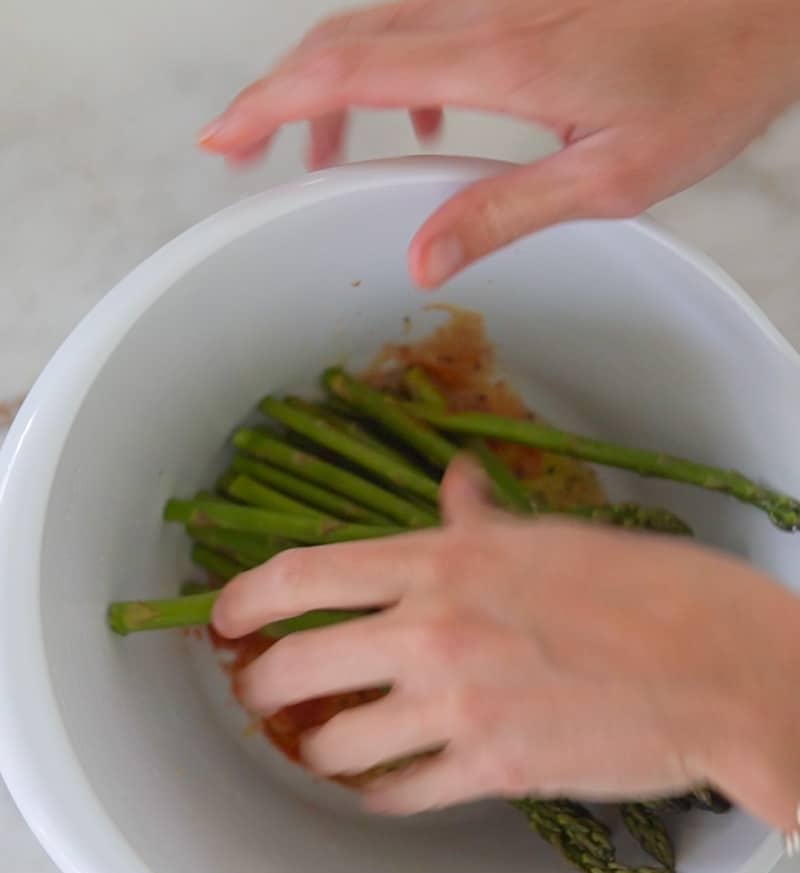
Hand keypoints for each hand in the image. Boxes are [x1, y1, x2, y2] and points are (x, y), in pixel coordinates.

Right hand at [197, 0, 799, 285]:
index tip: (223, 138)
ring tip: (319, 153)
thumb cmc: (709, 80)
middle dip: (278, 94)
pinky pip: (427, 21)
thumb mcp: (611, 175)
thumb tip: (423, 258)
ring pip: (379, 26)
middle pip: (345, 38)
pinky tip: (418, 119)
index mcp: (497, 60)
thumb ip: (507, 211)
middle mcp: (484, 13)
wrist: (768, 4)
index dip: (271, 103)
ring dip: (332, 85)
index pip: (348, 70)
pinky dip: (396, 69)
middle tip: (241, 148)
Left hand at [212, 460, 799, 831]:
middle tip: (260, 698)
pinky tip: (382, 788)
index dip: (244, 601)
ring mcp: (457, 704)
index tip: (224, 621)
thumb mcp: (552, 538)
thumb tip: (452, 488)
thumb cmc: (647, 589)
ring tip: (321, 749)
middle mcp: (432, 628)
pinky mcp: (490, 769)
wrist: (718, 668)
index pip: (306, 574)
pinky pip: (396, 794)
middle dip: (260, 688)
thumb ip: (479, 522)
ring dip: (316, 751)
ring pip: (333, 744)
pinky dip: (377, 794)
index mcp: (444, 560)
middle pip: (294, 667)